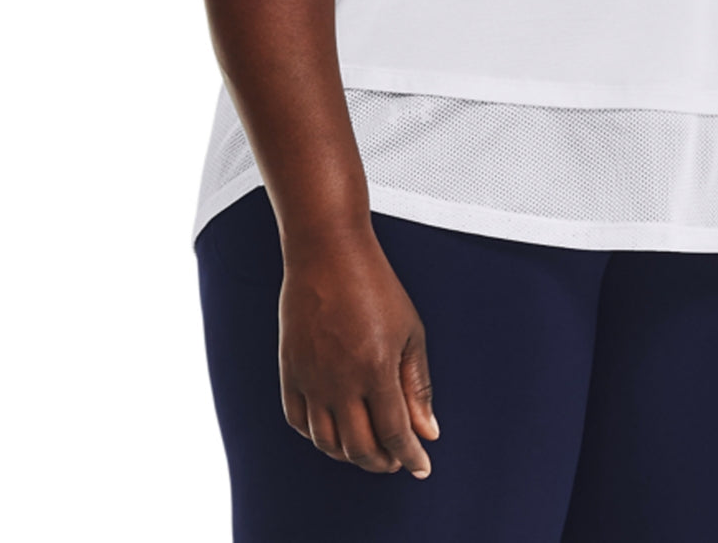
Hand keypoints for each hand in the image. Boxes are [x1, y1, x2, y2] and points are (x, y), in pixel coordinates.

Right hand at [278, 223, 440, 477]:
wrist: (328, 251)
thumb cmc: (375, 286)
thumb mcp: (410, 330)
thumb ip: (418, 385)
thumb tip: (428, 432)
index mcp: (376, 369)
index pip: (395, 434)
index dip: (410, 456)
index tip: (421, 466)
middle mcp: (339, 380)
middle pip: (360, 448)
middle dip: (383, 461)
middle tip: (397, 457)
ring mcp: (310, 378)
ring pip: (327, 443)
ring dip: (351, 455)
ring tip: (370, 447)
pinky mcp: (288, 370)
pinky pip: (298, 422)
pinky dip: (318, 436)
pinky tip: (335, 429)